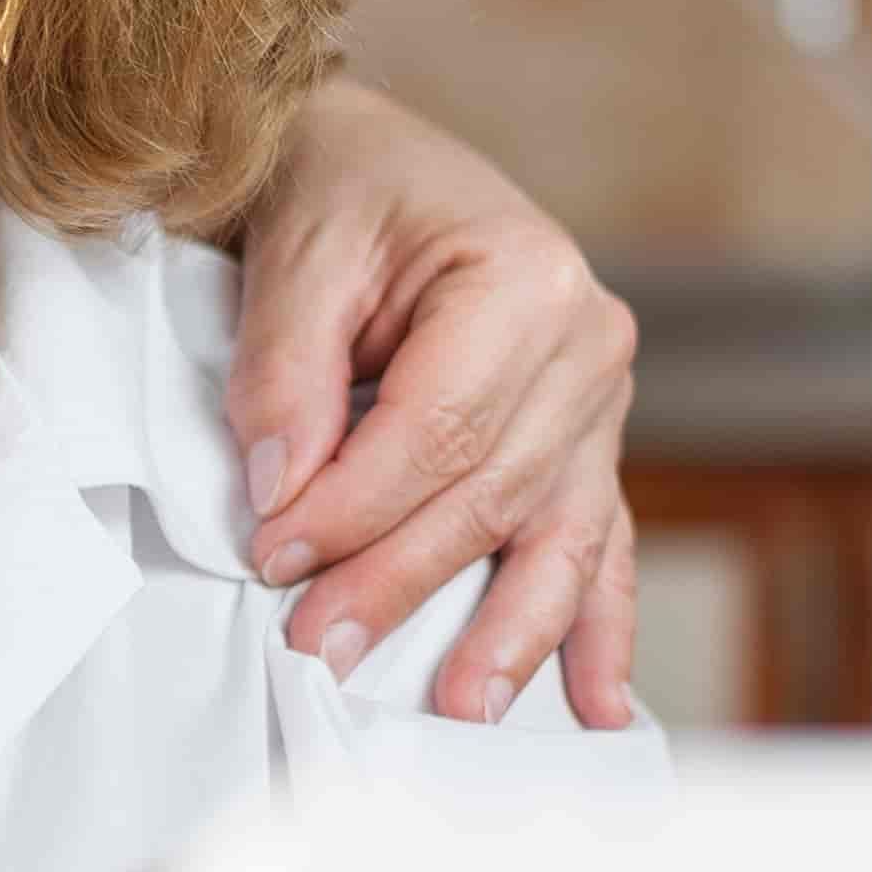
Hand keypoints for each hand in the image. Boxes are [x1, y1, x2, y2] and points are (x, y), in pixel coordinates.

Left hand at [227, 83, 640, 729]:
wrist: (373, 162)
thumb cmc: (337, 194)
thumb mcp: (295, 254)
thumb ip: (285, 375)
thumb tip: (281, 496)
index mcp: (526, 277)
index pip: (437, 430)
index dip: (353, 506)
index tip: (273, 557)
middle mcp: (587, 340)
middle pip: (489, 492)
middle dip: (401, 580)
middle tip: (320, 649)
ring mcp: (599, 398)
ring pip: (553, 534)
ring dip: (509, 633)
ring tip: (463, 710)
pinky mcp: (586, 440)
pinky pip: (596, 540)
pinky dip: (595, 624)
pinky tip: (599, 706)